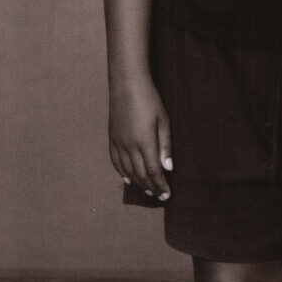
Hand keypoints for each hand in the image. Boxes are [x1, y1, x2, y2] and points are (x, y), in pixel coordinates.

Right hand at [109, 81, 171, 200]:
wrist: (127, 84)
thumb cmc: (150, 100)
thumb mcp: (164, 121)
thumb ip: (165, 146)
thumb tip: (169, 168)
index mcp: (145, 142)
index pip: (153, 171)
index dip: (160, 185)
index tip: (167, 194)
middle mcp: (129, 146)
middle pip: (140, 174)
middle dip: (151, 187)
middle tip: (159, 196)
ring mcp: (118, 143)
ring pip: (127, 170)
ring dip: (138, 183)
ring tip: (147, 190)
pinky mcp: (112, 138)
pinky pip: (115, 162)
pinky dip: (122, 173)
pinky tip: (128, 179)